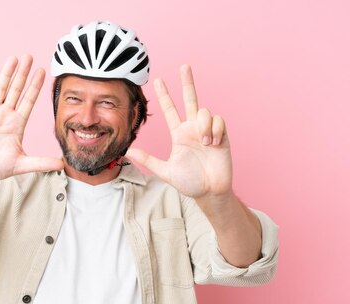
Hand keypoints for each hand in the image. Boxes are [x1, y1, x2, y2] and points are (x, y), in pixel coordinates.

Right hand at [0, 55, 62, 180]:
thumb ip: (40, 163)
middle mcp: (6, 115)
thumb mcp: (21, 164)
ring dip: (6, 73)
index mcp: (18, 124)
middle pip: (16, 90)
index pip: (29, 101)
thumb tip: (61, 164)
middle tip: (30, 56)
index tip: (43, 72)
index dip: (36, 87)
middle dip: (23, 74)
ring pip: (0, 89)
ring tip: (13, 58)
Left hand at [126, 65, 232, 198]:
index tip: (158, 81)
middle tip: (184, 66)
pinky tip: (213, 144)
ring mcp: (207, 130)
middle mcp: (192, 128)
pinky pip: (219, 121)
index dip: (164, 96)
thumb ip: (148, 160)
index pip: (170, 110)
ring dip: (204, 125)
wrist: (210, 191)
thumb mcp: (165, 171)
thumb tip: (128, 152)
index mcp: (179, 134)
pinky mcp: (222, 134)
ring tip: (204, 143)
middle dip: (187, 82)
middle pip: (190, 99)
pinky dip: (215, 130)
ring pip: (204, 111)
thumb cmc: (189, 182)